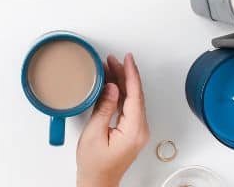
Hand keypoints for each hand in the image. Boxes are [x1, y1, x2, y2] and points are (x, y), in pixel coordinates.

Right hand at [76, 54, 149, 186]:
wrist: (97, 182)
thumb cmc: (94, 165)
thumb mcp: (94, 133)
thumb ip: (104, 108)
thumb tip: (111, 88)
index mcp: (134, 130)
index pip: (135, 95)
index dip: (131, 74)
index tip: (127, 59)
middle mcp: (139, 130)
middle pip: (135, 95)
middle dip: (124, 74)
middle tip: (112, 60)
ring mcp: (137, 130)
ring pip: (132, 99)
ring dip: (122, 83)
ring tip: (110, 67)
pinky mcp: (131, 131)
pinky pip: (129, 107)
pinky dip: (121, 94)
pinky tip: (112, 85)